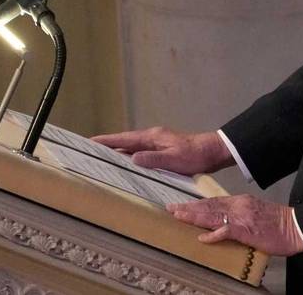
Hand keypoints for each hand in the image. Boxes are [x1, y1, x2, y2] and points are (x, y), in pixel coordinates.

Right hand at [91, 127, 233, 174]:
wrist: (213, 152)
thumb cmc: (195, 156)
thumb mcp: (173, 159)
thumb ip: (153, 159)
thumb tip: (131, 158)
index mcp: (152, 137)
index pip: (123, 138)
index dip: (106, 141)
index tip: (89, 142)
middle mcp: (152, 138)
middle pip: (124, 142)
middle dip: (107, 146)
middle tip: (89, 152)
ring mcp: (157, 144)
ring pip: (132, 148)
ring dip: (118, 153)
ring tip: (102, 160)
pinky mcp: (162, 151)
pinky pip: (140, 153)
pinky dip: (130, 158)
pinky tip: (126, 166)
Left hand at [168, 195, 302, 256]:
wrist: (296, 226)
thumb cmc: (278, 224)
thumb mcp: (255, 214)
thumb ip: (238, 217)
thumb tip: (222, 225)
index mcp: (241, 201)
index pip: (213, 201)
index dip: (196, 204)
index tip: (181, 206)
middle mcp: (239, 205)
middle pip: (209, 206)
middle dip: (189, 208)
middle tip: (171, 208)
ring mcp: (242, 217)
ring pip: (213, 215)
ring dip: (194, 216)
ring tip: (178, 216)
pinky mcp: (247, 229)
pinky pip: (226, 231)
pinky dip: (213, 234)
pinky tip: (202, 237)